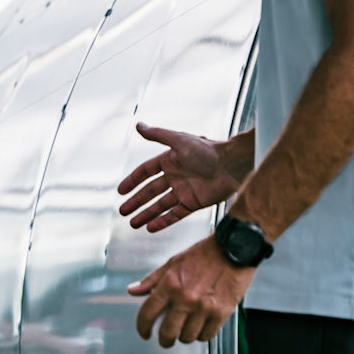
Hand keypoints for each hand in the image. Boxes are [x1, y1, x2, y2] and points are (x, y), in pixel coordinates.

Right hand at [118, 123, 239, 231]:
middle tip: (123, 210)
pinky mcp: (193, 203)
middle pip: (151, 191)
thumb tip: (139, 125)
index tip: (121, 190)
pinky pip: (175, 214)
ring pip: (160, 206)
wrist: (232, 165)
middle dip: (136, 201)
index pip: (146, 172)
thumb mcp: (179, 140)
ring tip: (133, 223)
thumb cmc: (208, 150)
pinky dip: (163, 221)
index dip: (133, 180)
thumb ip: (158, 135)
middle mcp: (175, 176)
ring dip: (146, 214)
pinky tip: (151, 228)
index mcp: (170, 161)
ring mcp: (184, 191)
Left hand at [128, 236, 247, 347]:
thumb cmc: (206, 253)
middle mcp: (186, 298)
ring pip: (188, 337)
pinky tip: (201, 327)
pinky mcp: (221, 313)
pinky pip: (207, 335)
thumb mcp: (173, 262)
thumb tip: (133, 290)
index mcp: (170, 284)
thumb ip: (151, 280)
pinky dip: (202, 335)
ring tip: (186, 329)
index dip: (142, 328)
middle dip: (164, 340)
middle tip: (165, 339)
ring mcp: (204, 307)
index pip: (147, 314)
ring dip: (184, 336)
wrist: (235, 248)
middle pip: (167, 332)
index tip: (144, 332)